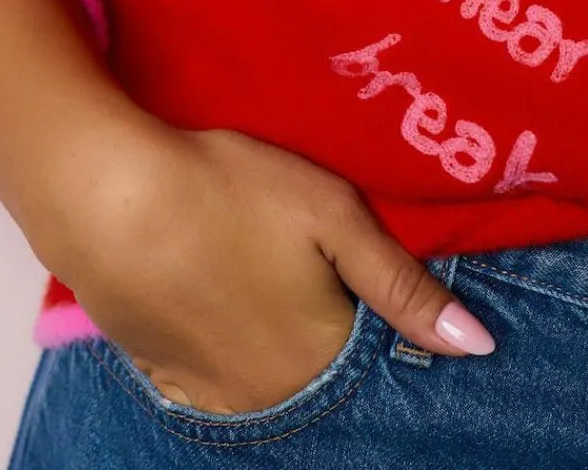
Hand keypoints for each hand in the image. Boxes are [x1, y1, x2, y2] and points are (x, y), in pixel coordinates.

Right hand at [29, 119, 495, 414]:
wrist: (108, 199)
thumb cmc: (229, 193)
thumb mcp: (331, 215)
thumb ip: (404, 284)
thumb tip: (479, 346)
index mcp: (322, 359)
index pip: (374, 363)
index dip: (377, 324)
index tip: (363, 289)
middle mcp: (272, 395)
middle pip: (321, 379)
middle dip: (327, 341)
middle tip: (306, 281)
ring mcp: (212, 392)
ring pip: (268, 387)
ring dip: (279, 353)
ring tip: (265, 294)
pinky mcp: (162, 374)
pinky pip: (215, 386)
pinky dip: (229, 360)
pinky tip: (221, 314)